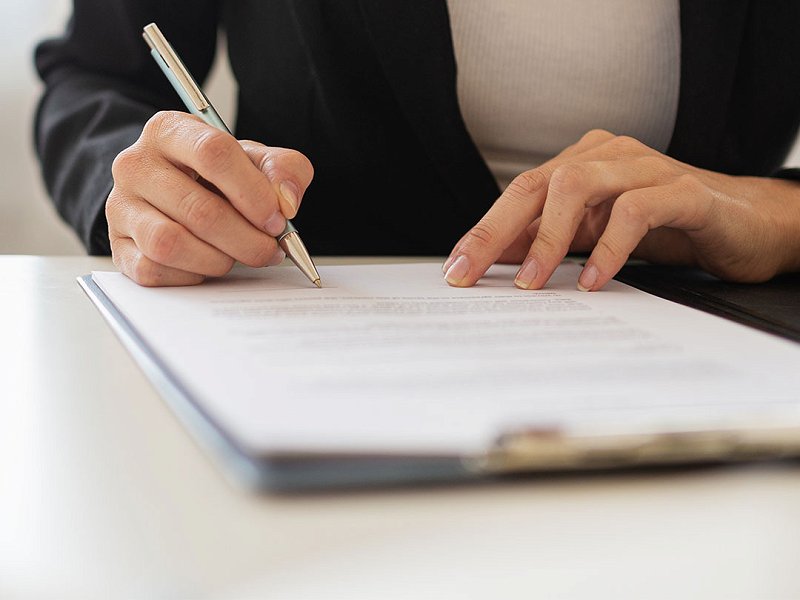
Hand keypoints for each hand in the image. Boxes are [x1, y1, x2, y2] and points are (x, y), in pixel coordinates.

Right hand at [106, 111, 313, 285]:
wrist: (177, 194)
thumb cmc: (218, 177)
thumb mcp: (257, 161)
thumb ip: (284, 171)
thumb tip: (285, 202)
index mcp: (170, 130)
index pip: (213, 153)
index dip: (253, 193)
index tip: (277, 219)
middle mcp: (136, 164)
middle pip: (198, 209)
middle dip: (246, 239)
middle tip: (269, 250)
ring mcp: (121, 207)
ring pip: (170, 243)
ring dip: (217, 260)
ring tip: (236, 256)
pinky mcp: (117, 246)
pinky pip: (153, 270)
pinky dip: (190, 275)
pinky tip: (206, 264)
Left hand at [444, 129, 799, 289]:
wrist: (745, 222)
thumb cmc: (665, 228)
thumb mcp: (597, 236)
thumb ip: (551, 242)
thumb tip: (494, 261)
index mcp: (583, 163)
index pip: (520, 193)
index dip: (484, 230)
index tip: (457, 269)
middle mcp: (608, 156)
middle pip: (536, 185)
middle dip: (495, 233)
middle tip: (470, 275)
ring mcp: (646, 168)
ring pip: (578, 187)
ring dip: (547, 239)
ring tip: (531, 283)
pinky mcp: (683, 192)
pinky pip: (635, 211)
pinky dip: (608, 248)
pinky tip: (592, 281)